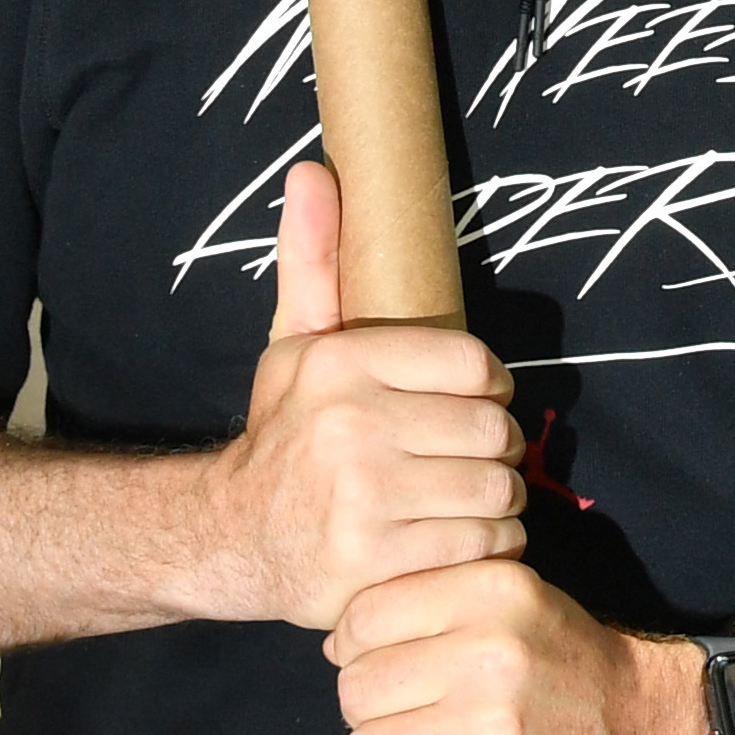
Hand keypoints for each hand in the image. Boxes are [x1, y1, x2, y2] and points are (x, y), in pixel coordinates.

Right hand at [202, 161, 525, 630]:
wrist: (234, 537)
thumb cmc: (284, 433)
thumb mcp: (296, 342)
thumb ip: (315, 258)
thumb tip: (313, 171)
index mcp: (340, 363)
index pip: (473, 362)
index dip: (491, 384)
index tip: (477, 400)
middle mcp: (348, 427)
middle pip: (493, 430)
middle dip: (500, 447)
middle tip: (479, 458)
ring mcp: (361, 500)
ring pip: (494, 490)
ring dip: (500, 500)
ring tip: (474, 498)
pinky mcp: (374, 563)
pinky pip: (478, 546)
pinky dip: (488, 546)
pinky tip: (463, 537)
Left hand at [328, 559, 728, 734]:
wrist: (650, 729)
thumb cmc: (561, 662)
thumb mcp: (509, 603)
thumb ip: (429, 605)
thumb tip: (334, 646)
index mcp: (490, 592)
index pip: (363, 617)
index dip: (354, 649)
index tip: (381, 669)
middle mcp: (493, 652)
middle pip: (356, 689)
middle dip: (367, 712)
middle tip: (403, 722)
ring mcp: (499, 727)